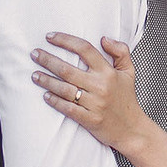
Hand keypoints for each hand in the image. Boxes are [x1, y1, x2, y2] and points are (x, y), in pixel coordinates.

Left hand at [33, 33, 151, 152]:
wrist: (132, 129)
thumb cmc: (127, 99)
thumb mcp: (129, 72)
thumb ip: (121, 51)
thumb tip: (104, 38)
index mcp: (108, 72)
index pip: (84, 49)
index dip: (65, 40)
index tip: (50, 37)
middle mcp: (100, 86)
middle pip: (68, 69)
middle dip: (47, 60)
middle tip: (35, 54)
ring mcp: (94, 103)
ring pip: (64, 89)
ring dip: (46, 81)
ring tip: (34, 75)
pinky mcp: (89, 119)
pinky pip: (68, 108)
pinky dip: (55, 102)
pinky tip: (45, 96)